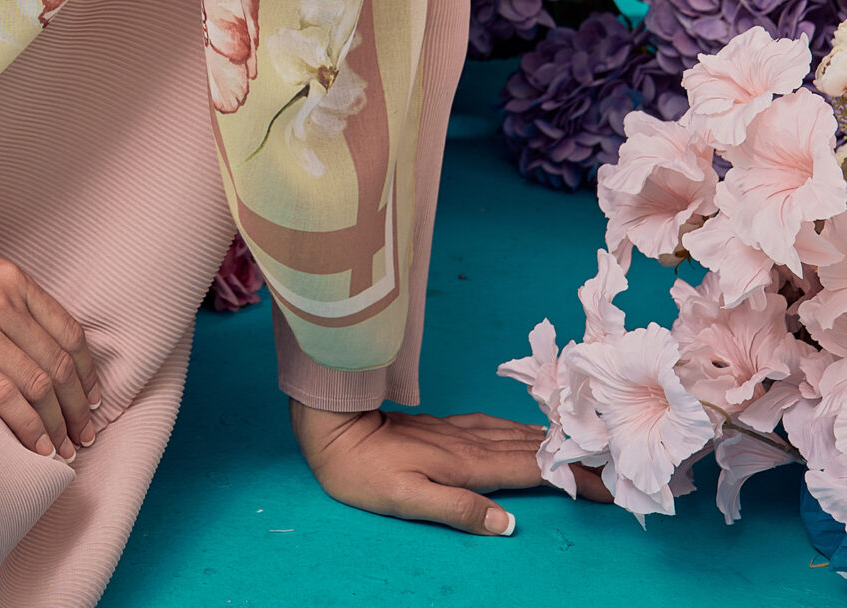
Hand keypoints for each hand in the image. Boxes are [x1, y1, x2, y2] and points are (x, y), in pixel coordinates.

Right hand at [0, 216, 104, 463]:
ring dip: (57, 423)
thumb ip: (8, 297)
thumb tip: (41, 343)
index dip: (86, 372)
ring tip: (64, 449)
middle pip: (56, 363)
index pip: (67, 331)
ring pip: (35, 383)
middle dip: (77, 406)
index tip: (93, 399)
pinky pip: (2, 395)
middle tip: (86, 435)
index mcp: (9, 278)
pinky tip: (35, 445)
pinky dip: (26, 425)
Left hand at [289, 401, 612, 533]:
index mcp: (467, 463)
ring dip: (554, 439)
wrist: (333, 429)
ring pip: (518, 433)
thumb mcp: (407, 500)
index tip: (610, 482)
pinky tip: (529, 430)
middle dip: (575, 454)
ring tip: (586, 443)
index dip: (572, 475)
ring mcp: (459, 431)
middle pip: (533, 447)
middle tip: (615, 460)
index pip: (532, 469)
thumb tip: (507, 523)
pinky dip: (525, 430)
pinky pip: (499, 426)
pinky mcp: (447, 427)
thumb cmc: (365, 472)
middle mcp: (469, 442)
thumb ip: (458, 509)